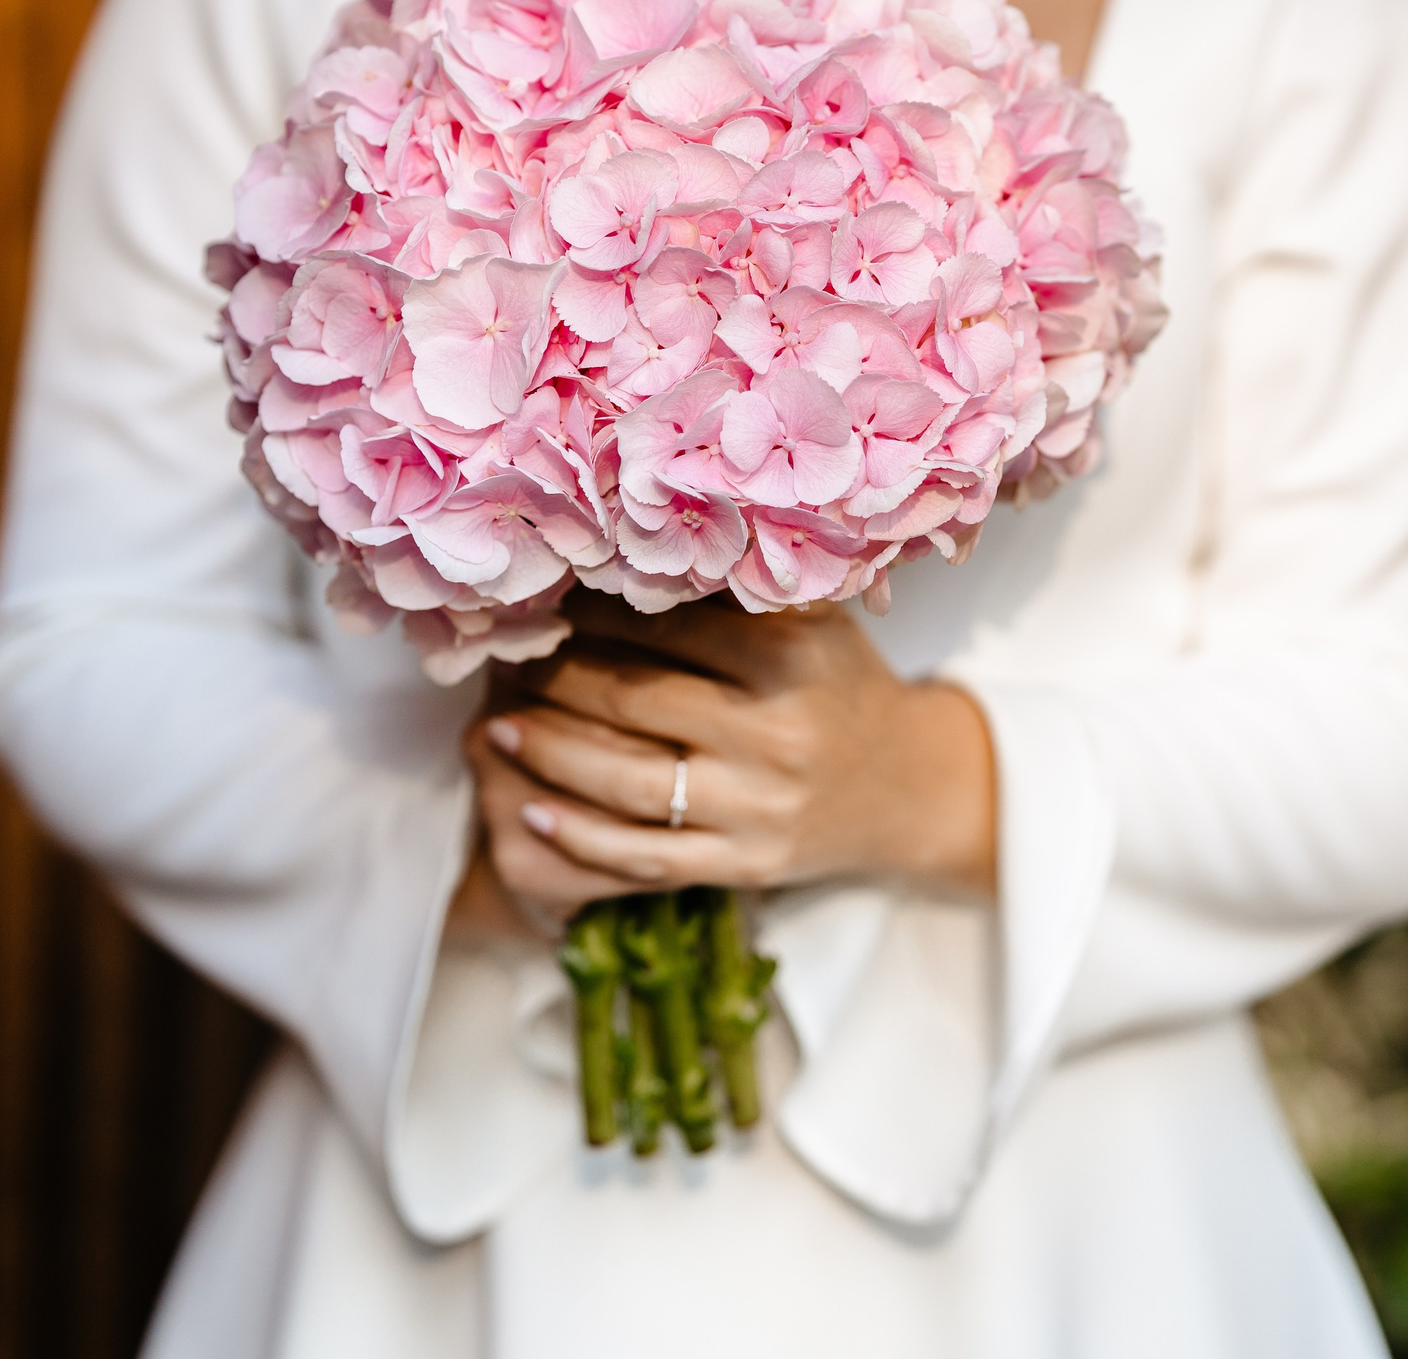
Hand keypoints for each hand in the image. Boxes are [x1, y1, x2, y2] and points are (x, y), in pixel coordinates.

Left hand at [473, 592, 995, 916]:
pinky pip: (648, 857)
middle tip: (505, 659)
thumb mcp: (811, 622)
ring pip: (630, 784)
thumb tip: (623, 544)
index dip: (594, 615)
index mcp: (792, 659)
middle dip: (556, 679)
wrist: (907, 785)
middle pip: (636, 703)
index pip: (668, 631)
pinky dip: (583, 840)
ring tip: (500, 731)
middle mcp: (777, 734)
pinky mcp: (747, 864)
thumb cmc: (837, 684)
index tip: (546, 601)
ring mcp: (760, 807)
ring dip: (552, 756)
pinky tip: (533, 815)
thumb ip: (733, 593)